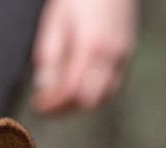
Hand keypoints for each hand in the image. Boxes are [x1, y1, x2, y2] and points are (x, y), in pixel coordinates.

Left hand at [30, 0, 137, 114]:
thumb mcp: (55, 21)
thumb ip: (49, 56)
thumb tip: (44, 86)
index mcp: (89, 46)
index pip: (71, 90)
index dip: (52, 104)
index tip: (37, 106)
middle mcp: (111, 54)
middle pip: (90, 100)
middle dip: (67, 108)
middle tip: (48, 107)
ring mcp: (124, 53)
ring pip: (106, 95)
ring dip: (83, 103)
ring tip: (62, 99)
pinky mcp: (129, 50)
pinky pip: (115, 82)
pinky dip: (97, 91)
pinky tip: (81, 86)